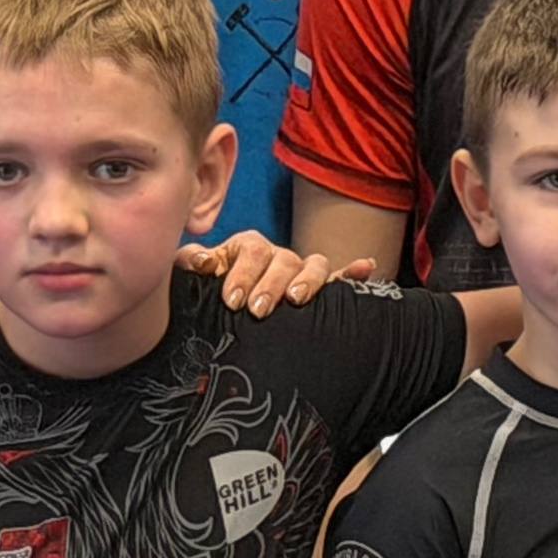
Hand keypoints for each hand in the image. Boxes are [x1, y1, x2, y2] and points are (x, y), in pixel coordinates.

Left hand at [177, 232, 375, 316]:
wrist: (226, 305)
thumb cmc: (212, 287)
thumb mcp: (198, 273)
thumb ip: (190, 263)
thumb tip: (200, 261)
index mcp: (248, 248)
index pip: (251, 251)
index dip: (242, 273)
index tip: (232, 300)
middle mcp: (278, 256)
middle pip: (282, 260)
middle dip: (270, 285)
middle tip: (256, 309)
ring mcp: (301, 272)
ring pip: (314, 266)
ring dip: (308, 280)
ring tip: (297, 299)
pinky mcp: (321, 289)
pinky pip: (341, 279)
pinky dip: (354, 272)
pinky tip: (367, 268)